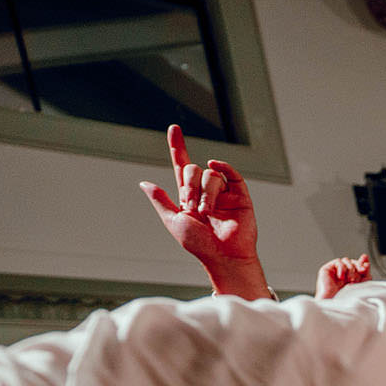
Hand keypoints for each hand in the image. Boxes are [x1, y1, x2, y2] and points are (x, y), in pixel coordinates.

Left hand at [141, 125, 263, 295]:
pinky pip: (231, 173)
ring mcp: (224, 192)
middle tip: (193, 208)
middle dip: (189, 187)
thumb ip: (160, 201)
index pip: (182, 165)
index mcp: (189, 195)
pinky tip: (215, 165)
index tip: (174, 128)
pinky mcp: (240, 195)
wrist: (224, 256)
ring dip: (205, 193)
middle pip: (193, 169)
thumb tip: (145, 184)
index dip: (177, 146)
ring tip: (208, 212)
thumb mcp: (173, 221)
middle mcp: (206, 191)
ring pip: (210, 175)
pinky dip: (223, 166)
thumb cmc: (199, 245)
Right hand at [315, 255, 371, 298]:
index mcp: (352, 277)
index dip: (363, 263)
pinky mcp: (327, 269)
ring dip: (351, 269)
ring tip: (351, 280)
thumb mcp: (361, 284)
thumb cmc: (347, 298)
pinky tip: (341, 277)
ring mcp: (335, 271)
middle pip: (353, 262)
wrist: (335, 303)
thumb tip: (367, 262)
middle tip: (362, 271)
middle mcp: (344, 274)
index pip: (358, 265)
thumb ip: (365, 274)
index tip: (366, 266)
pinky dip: (342, 268)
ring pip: (346, 261)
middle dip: (358, 266)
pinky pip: (338, 262)